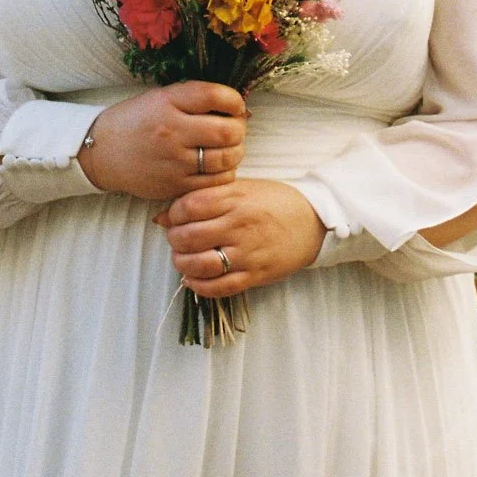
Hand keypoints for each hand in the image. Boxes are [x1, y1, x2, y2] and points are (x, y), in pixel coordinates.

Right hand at [82, 80, 248, 202]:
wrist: (102, 152)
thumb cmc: (135, 121)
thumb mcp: (160, 98)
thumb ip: (195, 98)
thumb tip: (238, 106)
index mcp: (167, 102)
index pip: (216, 96)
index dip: (235, 100)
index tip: (236, 105)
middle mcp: (171, 130)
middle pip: (227, 131)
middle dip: (239, 129)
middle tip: (235, 129)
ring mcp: (173, 160)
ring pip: (226, 158)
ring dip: (235, 152)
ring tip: (228, 147)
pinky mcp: (174, 185)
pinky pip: (215, 181)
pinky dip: (225, 173)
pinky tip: (218, 166)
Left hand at [153, 178, 326, 296]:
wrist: (314, 221)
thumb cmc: (274, 201)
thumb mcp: (241, 188)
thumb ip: (203, 198)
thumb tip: (162, 216)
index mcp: (236, 198)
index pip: (189, 206)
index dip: (174, 213)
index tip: (175, 216)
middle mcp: (240, 225)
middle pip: (189, 236)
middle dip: (174, 240)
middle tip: (176, 239)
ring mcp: (248, 252)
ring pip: (201, 264)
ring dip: (182, 264)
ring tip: (182, 259)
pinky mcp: (255, 275)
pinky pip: (219, 287)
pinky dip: (199, 286)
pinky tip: (193, 279)